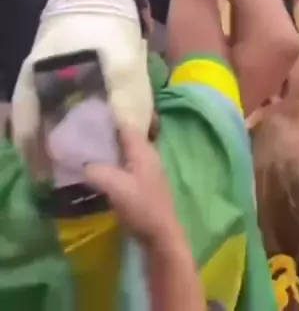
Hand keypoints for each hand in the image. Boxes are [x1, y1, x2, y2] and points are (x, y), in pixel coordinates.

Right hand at [84, 125, 178, 248]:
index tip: (89, 116)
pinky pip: (126, 167)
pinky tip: (99, 173)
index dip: (109, 119)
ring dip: (109, 152)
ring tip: (87, 152)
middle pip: (125, 138)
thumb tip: (83, 164)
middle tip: (83, 135)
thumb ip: (97, 171)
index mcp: (142, 149)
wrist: (161, 235)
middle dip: (106, 135)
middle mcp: (147, 154)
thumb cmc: (141, 206)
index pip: (125, 125)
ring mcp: (147, 170)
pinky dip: (113, 166)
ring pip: (125, 153)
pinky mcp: (144, 184)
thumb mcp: (115, 187)